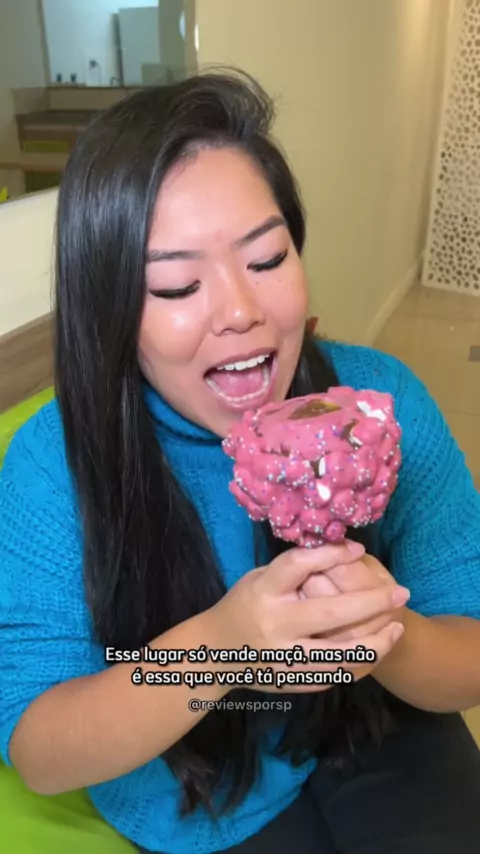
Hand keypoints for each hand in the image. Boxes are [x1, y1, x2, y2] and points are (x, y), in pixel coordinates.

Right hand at [210, 543, 408, 693]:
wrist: (216, 654)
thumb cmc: (244, 605)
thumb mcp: (259, 579)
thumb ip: (294, 570)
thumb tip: (341, 551)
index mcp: (263, 592)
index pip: (298, 566)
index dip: (330, 555)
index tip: (359, 549)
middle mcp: (274, 625)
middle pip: (330, 613)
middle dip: (371, 602)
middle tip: (401, 593)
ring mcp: (283, 658)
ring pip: (340, 655)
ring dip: (375, 643)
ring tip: (397, 629)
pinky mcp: (291, 681)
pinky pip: (334, 676)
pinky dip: (359, 665)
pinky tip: (376, 651)